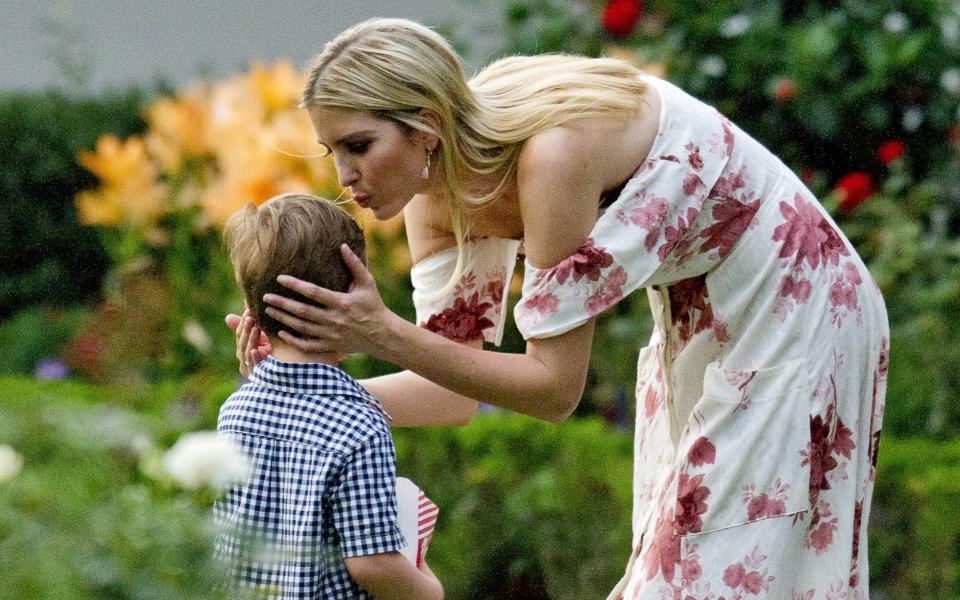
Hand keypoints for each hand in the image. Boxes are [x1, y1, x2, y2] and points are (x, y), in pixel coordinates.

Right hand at [226, 307, 271, 377]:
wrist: (290, 375)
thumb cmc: (277, 354)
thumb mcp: (265, 338)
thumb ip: (252, 326)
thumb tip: (236, 308)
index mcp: (244, 350)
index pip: (240, 334)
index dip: (243, 322)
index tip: (249, 309)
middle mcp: (245, 360)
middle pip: (242, 342)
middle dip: (246, 328)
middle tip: (250, 316)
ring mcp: (250, 369)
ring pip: (247, 352)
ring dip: (251, 339)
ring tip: (255, 327)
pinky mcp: (258, 377)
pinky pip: (255, 366)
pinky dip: (254, 358)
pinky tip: (255, 350)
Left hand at [263, 244, 395, 355]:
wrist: (383, 334)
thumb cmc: (374, 306)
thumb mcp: (367, 283)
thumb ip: (354, 265)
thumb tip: (342, 246)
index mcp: (342, 302)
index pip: (314, 292)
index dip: (295, 285)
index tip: (280, 278)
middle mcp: (335, 320)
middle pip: (303, 311)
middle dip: (282, 304)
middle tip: (265, 297)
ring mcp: (332, 335)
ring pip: (302, 327)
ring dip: (284, 319)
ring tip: (268, 310)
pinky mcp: (331, 346)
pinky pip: (308, 345)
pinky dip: (294, 340)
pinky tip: (282, 332)